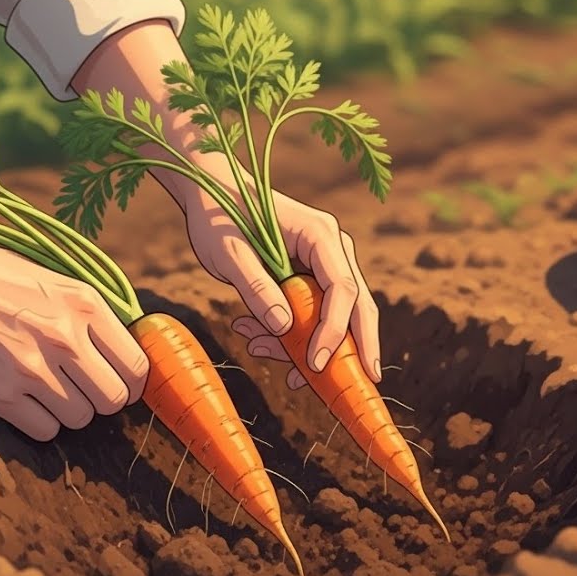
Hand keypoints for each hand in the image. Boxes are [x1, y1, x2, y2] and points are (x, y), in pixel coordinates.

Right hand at [0, 238, 149, 440]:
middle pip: (114, 399)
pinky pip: (45, 430)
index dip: (133, 383)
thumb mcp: (56, 281)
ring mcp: (32, 367)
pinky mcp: (0, 393)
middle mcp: (65, 337)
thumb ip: (92, 316)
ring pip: (80, 418)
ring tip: (48, 390)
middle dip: (103, 400)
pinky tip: (27, 401)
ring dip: (70, 411)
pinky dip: (41, 423)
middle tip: (85, 391)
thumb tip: (126, 354)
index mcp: (85, 305)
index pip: (136, 366)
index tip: (121, 384)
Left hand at [186, 189, 380, 389]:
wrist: (210, 193)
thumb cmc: (217, 217)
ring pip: (333, 314)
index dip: (334, 330)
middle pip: (356, 304)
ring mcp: (323, 262)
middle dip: (357, 345)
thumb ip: (256, 287)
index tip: (317, 363)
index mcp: (320, 234)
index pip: (342, 288)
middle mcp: (332, 248)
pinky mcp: (309, 275)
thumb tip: (285, 327)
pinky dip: (291, 334)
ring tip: (258, 350)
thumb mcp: (229, 254)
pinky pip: (312, 313)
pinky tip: (261, 344)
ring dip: (305, 342)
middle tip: (366, 382)